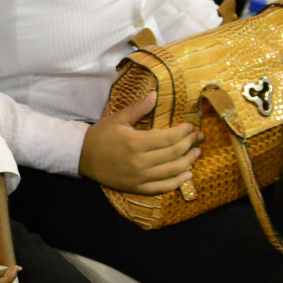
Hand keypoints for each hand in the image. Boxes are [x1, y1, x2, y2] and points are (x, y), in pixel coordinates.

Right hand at [78, 92, 200, 193]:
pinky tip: (188, 174)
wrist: (83, 157)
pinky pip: (163, 187)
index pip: (169, 137)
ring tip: (197, 152)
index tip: (190, 126)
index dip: (183, 132)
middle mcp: (140, 162)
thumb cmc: (101, 135)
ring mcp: (139, 177)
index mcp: (135, 142)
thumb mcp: (118, 118)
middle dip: (190, 144)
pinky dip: (178, 182)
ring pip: (172, 171)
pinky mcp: (138, 188)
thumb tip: (155, 94)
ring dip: (188, 161)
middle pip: (174, 153)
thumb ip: (139, 108)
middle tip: (198, 137)